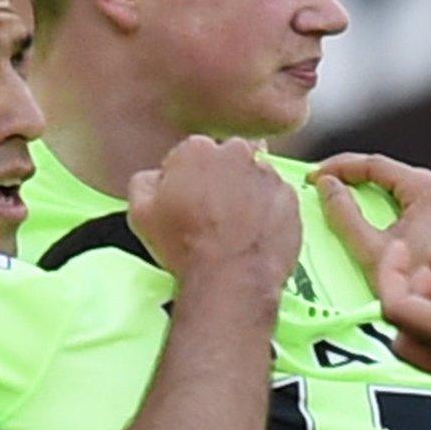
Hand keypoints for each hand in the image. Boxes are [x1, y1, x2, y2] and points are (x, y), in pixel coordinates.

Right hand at [127, 136, 301, 293]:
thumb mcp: (140, 214)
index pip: (188, 156)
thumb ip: (143, 183)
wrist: (231, 280)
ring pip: (252, 178)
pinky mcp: (290, 199)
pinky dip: (267, 212)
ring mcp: (268, 175)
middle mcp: (236, 153)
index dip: (183, 182)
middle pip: (224, 161)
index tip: (184, 204)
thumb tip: (154, 176)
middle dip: (217, 181)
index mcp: (196, 150)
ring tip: (233, 229)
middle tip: (209, 216)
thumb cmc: (184, 246)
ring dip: (243, 195)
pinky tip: (252, 235)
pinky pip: (275, 199)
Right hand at [311, 153, 430, 302]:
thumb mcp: (370, 250)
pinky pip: (423, 213)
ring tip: (350, 205)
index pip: (377, 164)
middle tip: (328, 186)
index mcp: (430, 192)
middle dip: (358, 180)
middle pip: (394, 177)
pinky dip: (398, 214)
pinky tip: (381, 227)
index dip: (340, 167)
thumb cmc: (416, 290)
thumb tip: (327, 186)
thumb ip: (344, 214)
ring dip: (378, 198)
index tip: (316, 175)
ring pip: (409, 195)